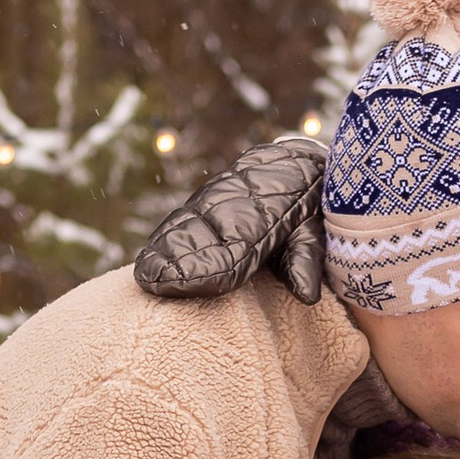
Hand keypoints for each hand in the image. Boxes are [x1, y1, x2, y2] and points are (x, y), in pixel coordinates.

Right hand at [133, 131, 326, 304]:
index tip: (185, 283)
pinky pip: (180, 222)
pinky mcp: (202, 201)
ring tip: (144, 275)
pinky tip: (148, 259)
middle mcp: (232, 207)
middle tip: (155, 283)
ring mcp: (213, 202)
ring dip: (163, 253)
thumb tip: (308, 295)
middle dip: (177, 262)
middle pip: (202, 240)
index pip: (234, 249)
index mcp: (264, 217)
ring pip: (185, 229)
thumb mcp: (315, 230)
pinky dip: (163, 240)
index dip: (208, 268)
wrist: (294, 163)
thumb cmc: (307, 206)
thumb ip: (306, 259)